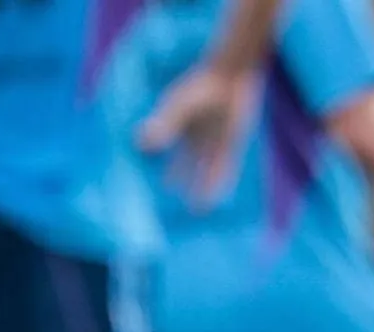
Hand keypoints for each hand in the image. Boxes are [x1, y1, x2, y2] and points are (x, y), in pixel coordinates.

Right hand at [137, 66, 257, 209]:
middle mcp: (193, 136)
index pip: (160, 150)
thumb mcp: (180, 107)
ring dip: (200, 189)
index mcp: (175, 125)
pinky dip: (218, 183)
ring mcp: (213, 141)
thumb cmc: (203, 87)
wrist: (233, 77)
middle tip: (166, 202)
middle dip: (175, 180)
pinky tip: (216, 200)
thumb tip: (141, 146)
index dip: (150, 163)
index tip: (140, 183)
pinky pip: (224, 168)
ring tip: (196, 212)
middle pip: (182, 164)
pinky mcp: (230, 144)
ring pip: (204, 170)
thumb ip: (164, 126)